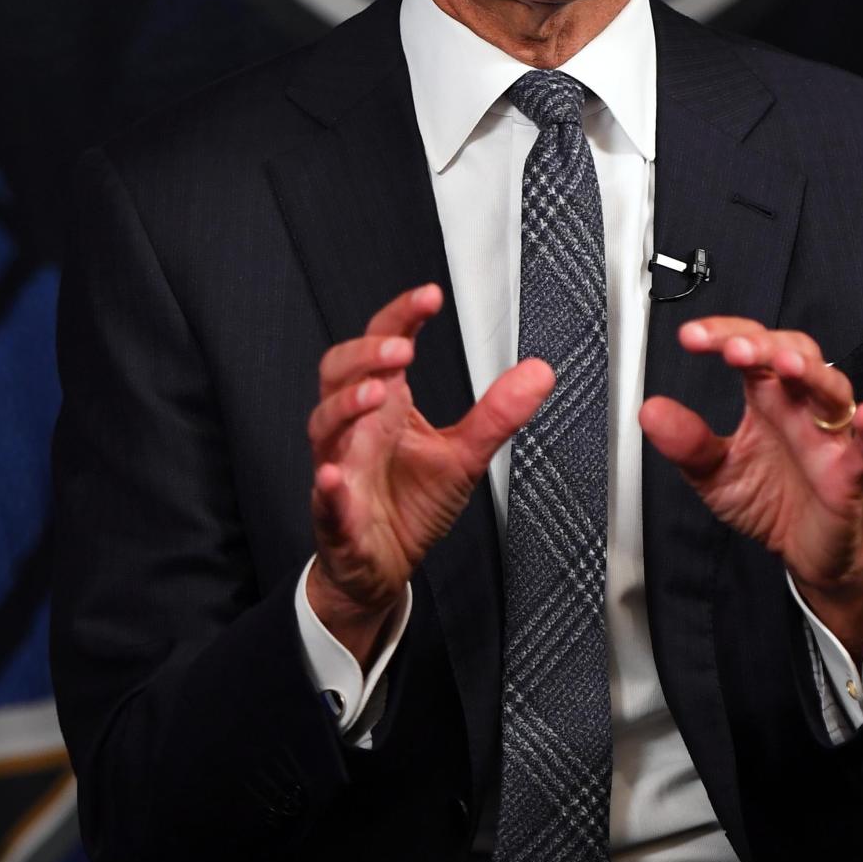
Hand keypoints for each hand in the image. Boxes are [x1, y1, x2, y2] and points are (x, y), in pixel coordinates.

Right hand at [307, 284, 553, 661]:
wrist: (383, 565)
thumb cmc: (411, 503)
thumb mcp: (464, 456)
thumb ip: (497, 414)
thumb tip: (539, 371)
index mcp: (386, 405)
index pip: (384, 345)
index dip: (401, 317)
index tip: (430, 296)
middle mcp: (356, 429)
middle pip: (339, 372)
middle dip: (366, 354)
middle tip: (403, 349)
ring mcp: (339, 468)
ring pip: (324, 425)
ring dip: (345, 405)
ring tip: (376, 393)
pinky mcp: (335, 517)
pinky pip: (323, 499)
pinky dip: (327, 487)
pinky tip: (332, 477)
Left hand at [639, 317, 862, 662]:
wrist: (807, 551)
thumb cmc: (769, 499)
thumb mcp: (715, 473)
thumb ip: (687, 443)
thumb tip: (650, 411)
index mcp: (767, 396)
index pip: (750, 347)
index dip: (725, 334)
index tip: (692, 337)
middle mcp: (800, 406)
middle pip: (795, 354)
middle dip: (766, 346)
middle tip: (735, 350)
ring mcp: (830, 436)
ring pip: (832, 390)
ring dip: (812, 374)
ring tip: (788, 366)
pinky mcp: (852, 474)